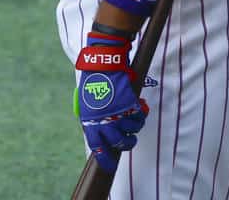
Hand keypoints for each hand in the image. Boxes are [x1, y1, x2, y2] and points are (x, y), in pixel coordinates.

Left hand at [75, 31, 149, 171]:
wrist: (104, 62)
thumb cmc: (95, 80)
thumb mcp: (88, 101)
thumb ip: (94, 117)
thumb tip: (100, 131)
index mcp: (89, 118)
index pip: (96, 145)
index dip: (104, 158)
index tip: (110, 166)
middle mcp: (103, 118)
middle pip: (117, 143)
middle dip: (125, 144)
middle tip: (128, 141)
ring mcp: (117, 112)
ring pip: (131, 132)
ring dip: (134, 128)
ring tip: (132, 120)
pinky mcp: (129, 105)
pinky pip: (139, 118)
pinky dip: (140, 114)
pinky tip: (138, 107)